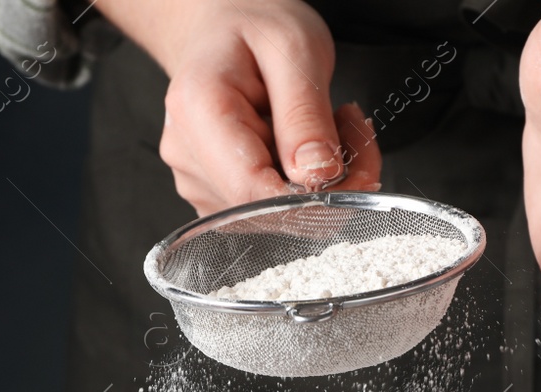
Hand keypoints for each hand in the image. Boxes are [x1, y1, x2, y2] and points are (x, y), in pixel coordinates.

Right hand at [104, 0, 382, 215]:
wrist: (223, 27)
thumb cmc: (253, 27)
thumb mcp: (295, 49)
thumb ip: (305, 115)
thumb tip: (318, 175)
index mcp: (198, 111)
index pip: (252, 191)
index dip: (312, 196)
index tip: (352, 164)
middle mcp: (188, 154)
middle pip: (267, 209)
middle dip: (328, 184)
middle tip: (352, 130)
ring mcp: (197, 179)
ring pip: (275, 216)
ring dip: (320, 183)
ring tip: (325, 125)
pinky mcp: (215, 194)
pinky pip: (269, 212)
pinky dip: (302, 187)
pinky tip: (304, 147)